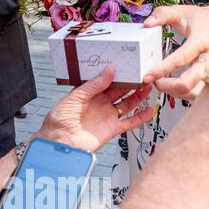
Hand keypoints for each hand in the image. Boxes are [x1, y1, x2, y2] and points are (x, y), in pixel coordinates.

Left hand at [40, 65, 156, 151]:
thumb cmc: (60, 120)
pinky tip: (149, 110)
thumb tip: (109, 70)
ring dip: (138, 96)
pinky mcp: (112, 129)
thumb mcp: (75, 97)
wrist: (60, 141)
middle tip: (143, 74)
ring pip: (128, 104)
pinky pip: (129, 123)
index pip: (108, 81)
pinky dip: (140, 118)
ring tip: (149, 87)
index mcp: (90, 94)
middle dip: (132, 83)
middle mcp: (101, 104)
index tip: (129, 66)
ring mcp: (107, 116)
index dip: (119, 74)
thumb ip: (94, 85)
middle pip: (121, 91)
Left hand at [142, 2, 208, 98]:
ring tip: (163, 85)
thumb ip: (163, 14)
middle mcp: (208, 58)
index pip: (180, 59)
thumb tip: (147, 23)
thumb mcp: (184, 11)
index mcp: (200, 41)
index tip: (148, 76)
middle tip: (155, 82)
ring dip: (176, 93)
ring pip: (195, 92)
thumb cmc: (206, 19)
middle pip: (189, 82)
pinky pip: (198, 92)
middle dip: (169, 87)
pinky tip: (174, 88)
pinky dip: (184, 94)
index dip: (162, 70)